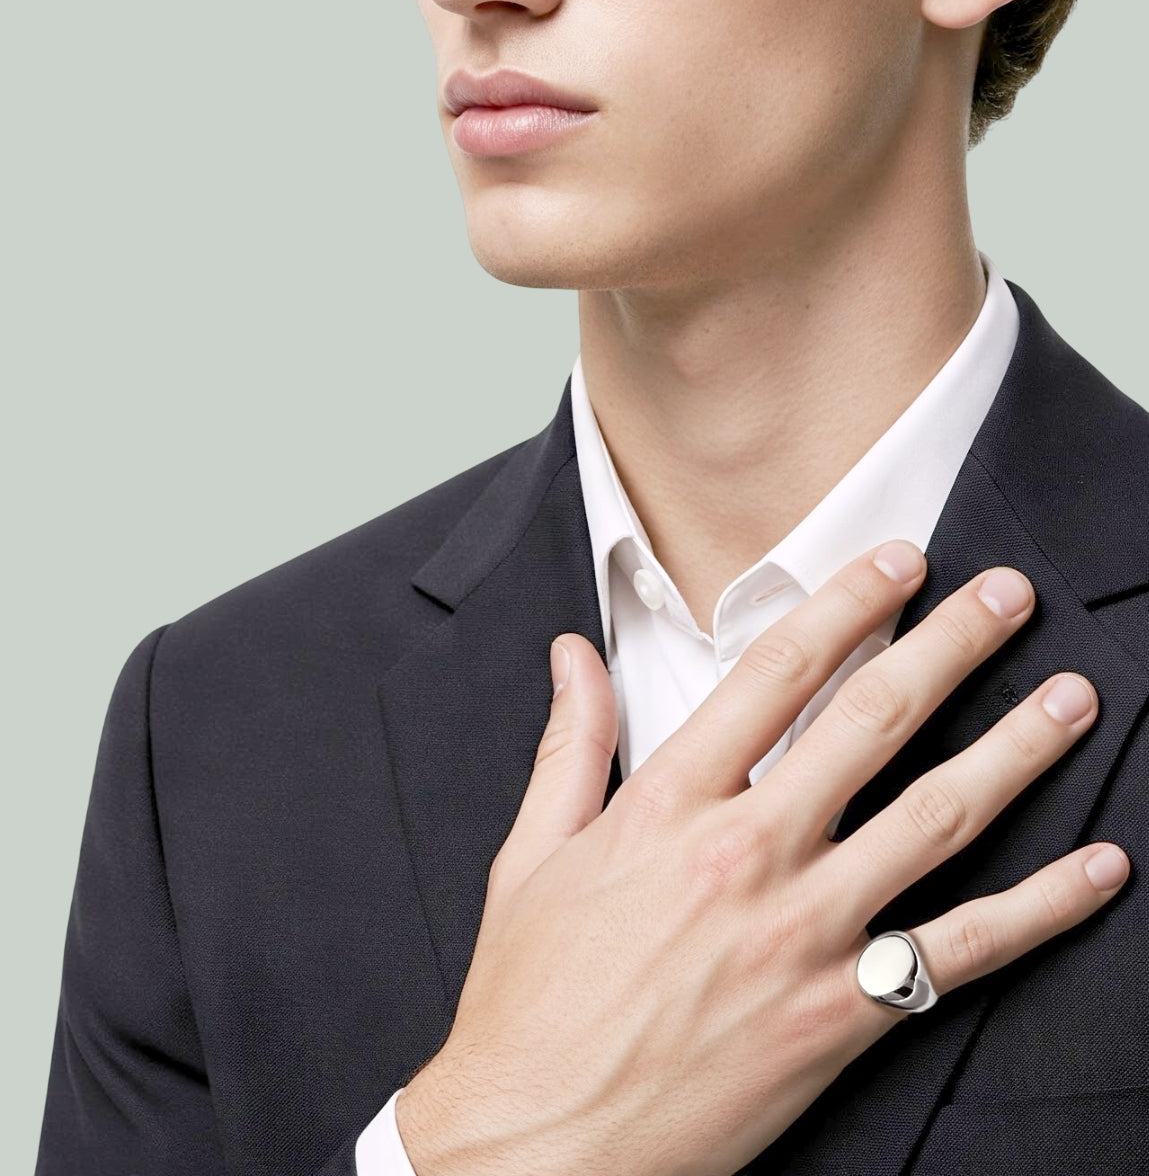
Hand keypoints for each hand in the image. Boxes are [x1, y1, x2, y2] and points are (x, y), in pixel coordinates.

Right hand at [395, 541, 1129, 1175]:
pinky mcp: (841, 1016)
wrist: (540, 1144)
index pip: (775, 675)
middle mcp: (747, 855)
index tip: (897, 564)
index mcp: (667, 806)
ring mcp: (802, 935)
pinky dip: (1042, 908)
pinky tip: (1096, 869)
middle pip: (871, 722)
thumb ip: (570, 743)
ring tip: (1069, 698)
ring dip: (1013, 750)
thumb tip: (571, 653)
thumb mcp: (532, 855)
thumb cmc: (530, 999)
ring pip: (935, 819)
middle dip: (950, 646)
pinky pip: (963, 952)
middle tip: (1006, 595)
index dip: (845, 605)